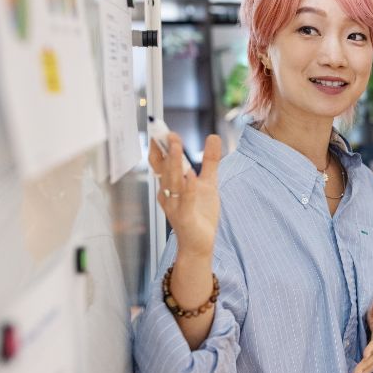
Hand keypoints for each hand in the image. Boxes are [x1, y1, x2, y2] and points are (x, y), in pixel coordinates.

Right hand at [148, 133, 221, 256]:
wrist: (199, 243)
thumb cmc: (199, 214)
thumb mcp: (207, 183)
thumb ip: (210, 161)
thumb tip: (213, 136)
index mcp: (171, 185)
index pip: (161, 163)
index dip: (160, 146)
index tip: (160, 129)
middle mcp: (168, 194)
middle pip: (164, 168)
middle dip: (166, 150)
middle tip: (168, 133)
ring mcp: (175, 205)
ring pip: (172, 182)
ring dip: (173, 163)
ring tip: (176, 146)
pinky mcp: (185, 217)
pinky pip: (185, 200)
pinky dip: (187, 187)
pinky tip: (190, 175)